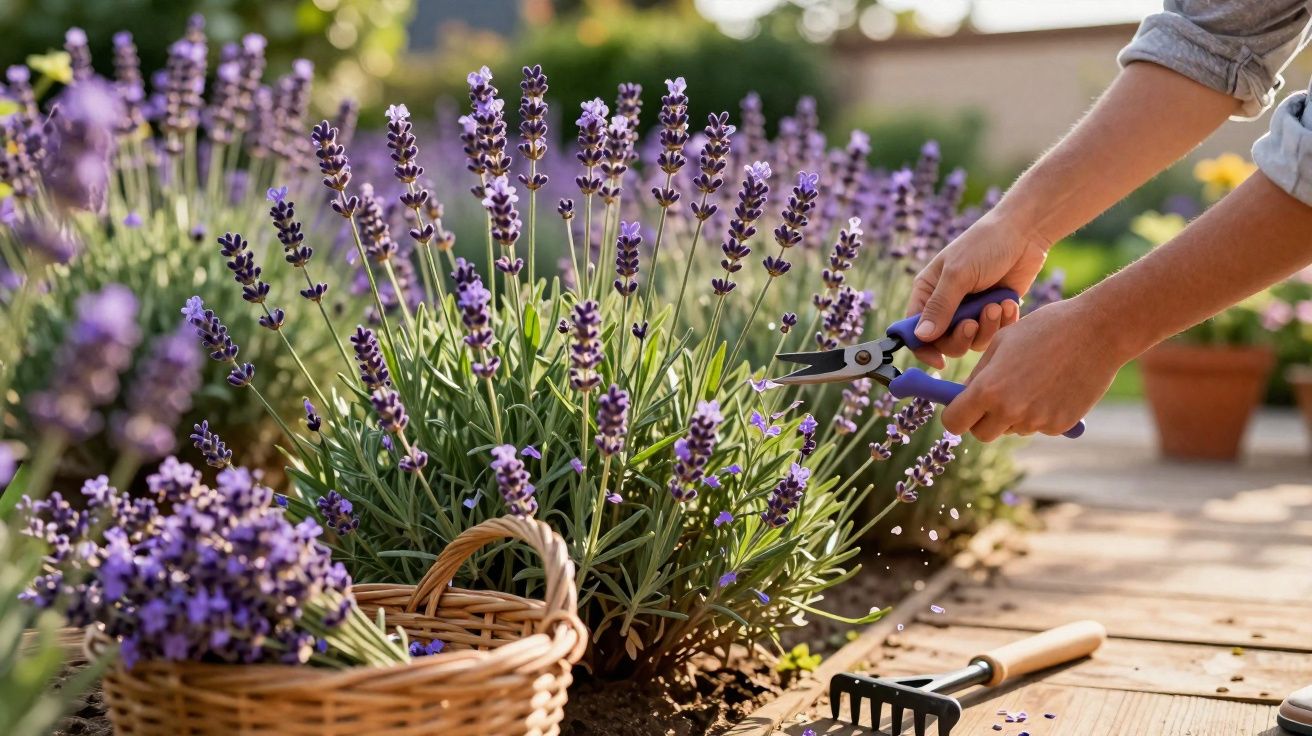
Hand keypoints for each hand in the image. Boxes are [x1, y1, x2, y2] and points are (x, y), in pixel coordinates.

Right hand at [906, 213, 1050, 367]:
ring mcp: (971, 310)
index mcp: (928, 292)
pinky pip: (995, 333)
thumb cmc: (984, 244)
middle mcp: (947, 304)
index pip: (916, 330)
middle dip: (962, 336)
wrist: (1025, 233)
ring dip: (987, 327)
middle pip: (945, 342)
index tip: (939, 360)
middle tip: (974, 323)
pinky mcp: (994, 312)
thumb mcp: (958, 274)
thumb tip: (921, 336)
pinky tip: (1009, 303)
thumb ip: (940, 307)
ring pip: (973, 341)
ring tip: (997, 305)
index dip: (924, 348)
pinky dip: (1003, 322)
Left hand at [941, 298, 1121, 440]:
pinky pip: (1038, 426)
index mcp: (989, 389)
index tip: (960, 407)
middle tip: (992, 398)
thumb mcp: (1001, 343)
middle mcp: (1010, 411)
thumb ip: (979, 375)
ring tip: (1032, 380)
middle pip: (981, 434)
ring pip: (1012, 428)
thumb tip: (964, 396)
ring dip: (1013, 414)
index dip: (954, 415)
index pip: (954, 422)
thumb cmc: (1045, 328)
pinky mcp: (1060, 425)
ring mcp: (1037, 421)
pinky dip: (1039, 413)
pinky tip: (1053, 386)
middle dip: (981, 420)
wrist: (1098, 331)